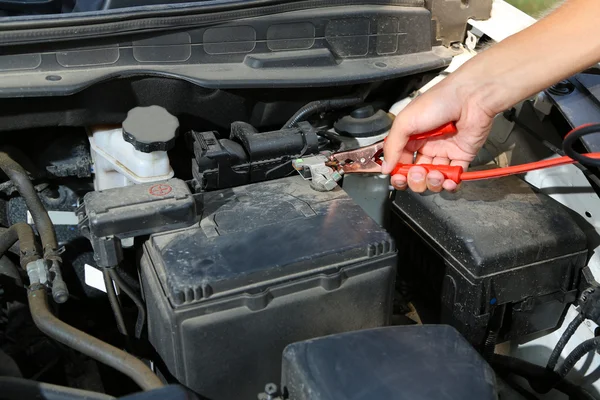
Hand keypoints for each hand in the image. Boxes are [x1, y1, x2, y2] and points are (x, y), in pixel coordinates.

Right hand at [382, 76, 495, 192]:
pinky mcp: (462, 156)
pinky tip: (446, 181)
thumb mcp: (405, 122)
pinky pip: (454, 177)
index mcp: (412, 137)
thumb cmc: (438, 102)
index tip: (398, 176)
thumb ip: (392, 146)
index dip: (399, 172)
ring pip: (434, 178)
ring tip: (434, 175)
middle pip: (416, 173)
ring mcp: (445, 152)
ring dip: (432, 183)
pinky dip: (450, 185)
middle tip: (417, 174)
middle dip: (415, 180)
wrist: (470, 97)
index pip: (401, 162)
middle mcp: (427, 145)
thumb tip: (385, 168)